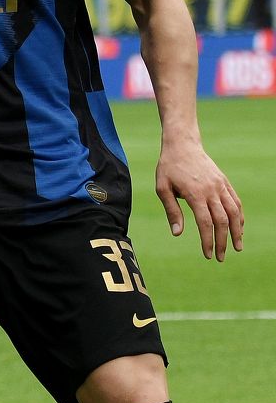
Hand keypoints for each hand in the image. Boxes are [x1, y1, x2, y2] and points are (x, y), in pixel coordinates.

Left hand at [156, 139, 244, 260]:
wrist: (182, 145)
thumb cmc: (168, 168)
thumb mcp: (162, 189)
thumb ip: (172, 211)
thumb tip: (177, 234)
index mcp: (195, 194)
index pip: (205, 222)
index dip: (208, 240)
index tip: (208, 254)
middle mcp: (211, 190)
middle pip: (222, 221)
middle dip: (223, 241)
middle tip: (220, 257)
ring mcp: (220, 186)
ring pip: (234, 212)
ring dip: (237, 231)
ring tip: (237, 247)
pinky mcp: (225, 182)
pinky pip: (236, 202)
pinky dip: (239, 216)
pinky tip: (238, 228)